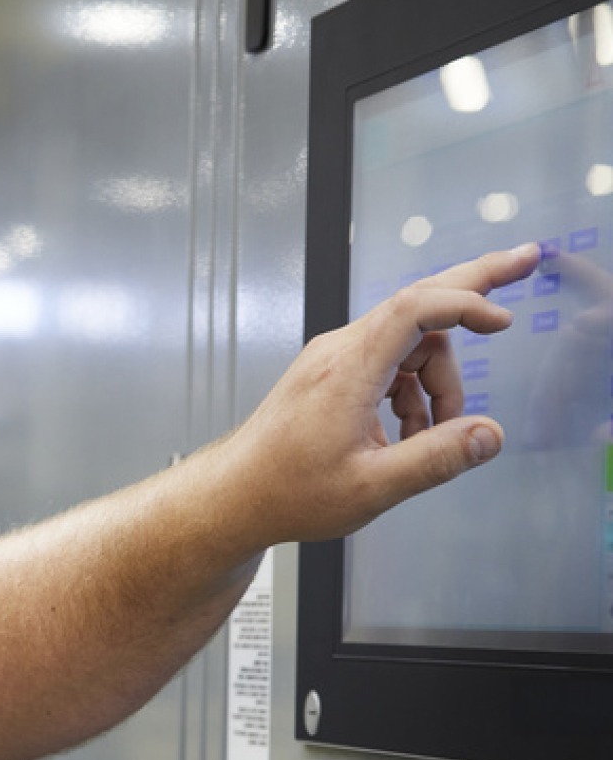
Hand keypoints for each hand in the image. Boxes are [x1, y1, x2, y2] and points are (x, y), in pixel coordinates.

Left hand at [228, 243, 542, 544]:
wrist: (234, 498)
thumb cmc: (288, 493)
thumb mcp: (371, 486)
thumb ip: (435, 459)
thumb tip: (488, 436)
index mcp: (348, 369)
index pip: (416, 308)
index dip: (466, 303)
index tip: (503, 320)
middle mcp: (338, 353)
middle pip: (416, 303)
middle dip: (473, 286)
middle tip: (525, 261)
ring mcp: (331, 361)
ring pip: (408, 347)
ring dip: (435, 384)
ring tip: (431, 437)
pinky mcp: (328, 376)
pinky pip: (387, 366)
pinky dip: (410, 393)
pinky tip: (408, 436)